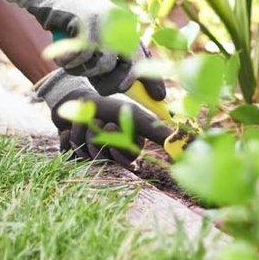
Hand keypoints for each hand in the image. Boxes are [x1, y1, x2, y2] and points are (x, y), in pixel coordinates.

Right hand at [8, 0, 164, 98]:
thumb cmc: (68, 20)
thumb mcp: (94, 36)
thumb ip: (108, 55)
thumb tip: (125, 84)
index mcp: (124, 25)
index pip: (143, 56)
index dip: (152, 79)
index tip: (159, 96)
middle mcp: (119, 22)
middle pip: (130, 64)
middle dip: (117, 83)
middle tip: (102, 88)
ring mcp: (104, 21)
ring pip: (105, 64)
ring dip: (85, 71)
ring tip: (71, 64)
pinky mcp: (87, 22)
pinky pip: (83, 58)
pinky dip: (69, 63)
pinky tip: (62, 55)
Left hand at [34, 69, 171, 167]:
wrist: (78, 100)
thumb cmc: (110, 108)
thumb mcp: (135, 117)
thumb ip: (159, 131)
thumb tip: (192, 144)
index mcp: (126, 150)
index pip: (126, 160)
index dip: (118, 146)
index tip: (114, 129)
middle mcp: (109, 157)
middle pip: (102, 156)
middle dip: (97, 134)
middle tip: (97, 121)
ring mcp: (89, 157)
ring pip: (83, 153)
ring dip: (80, 131)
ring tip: (82, 121)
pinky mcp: (69, 155)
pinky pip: (66, 152)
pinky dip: (66, 136)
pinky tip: (67, 129)